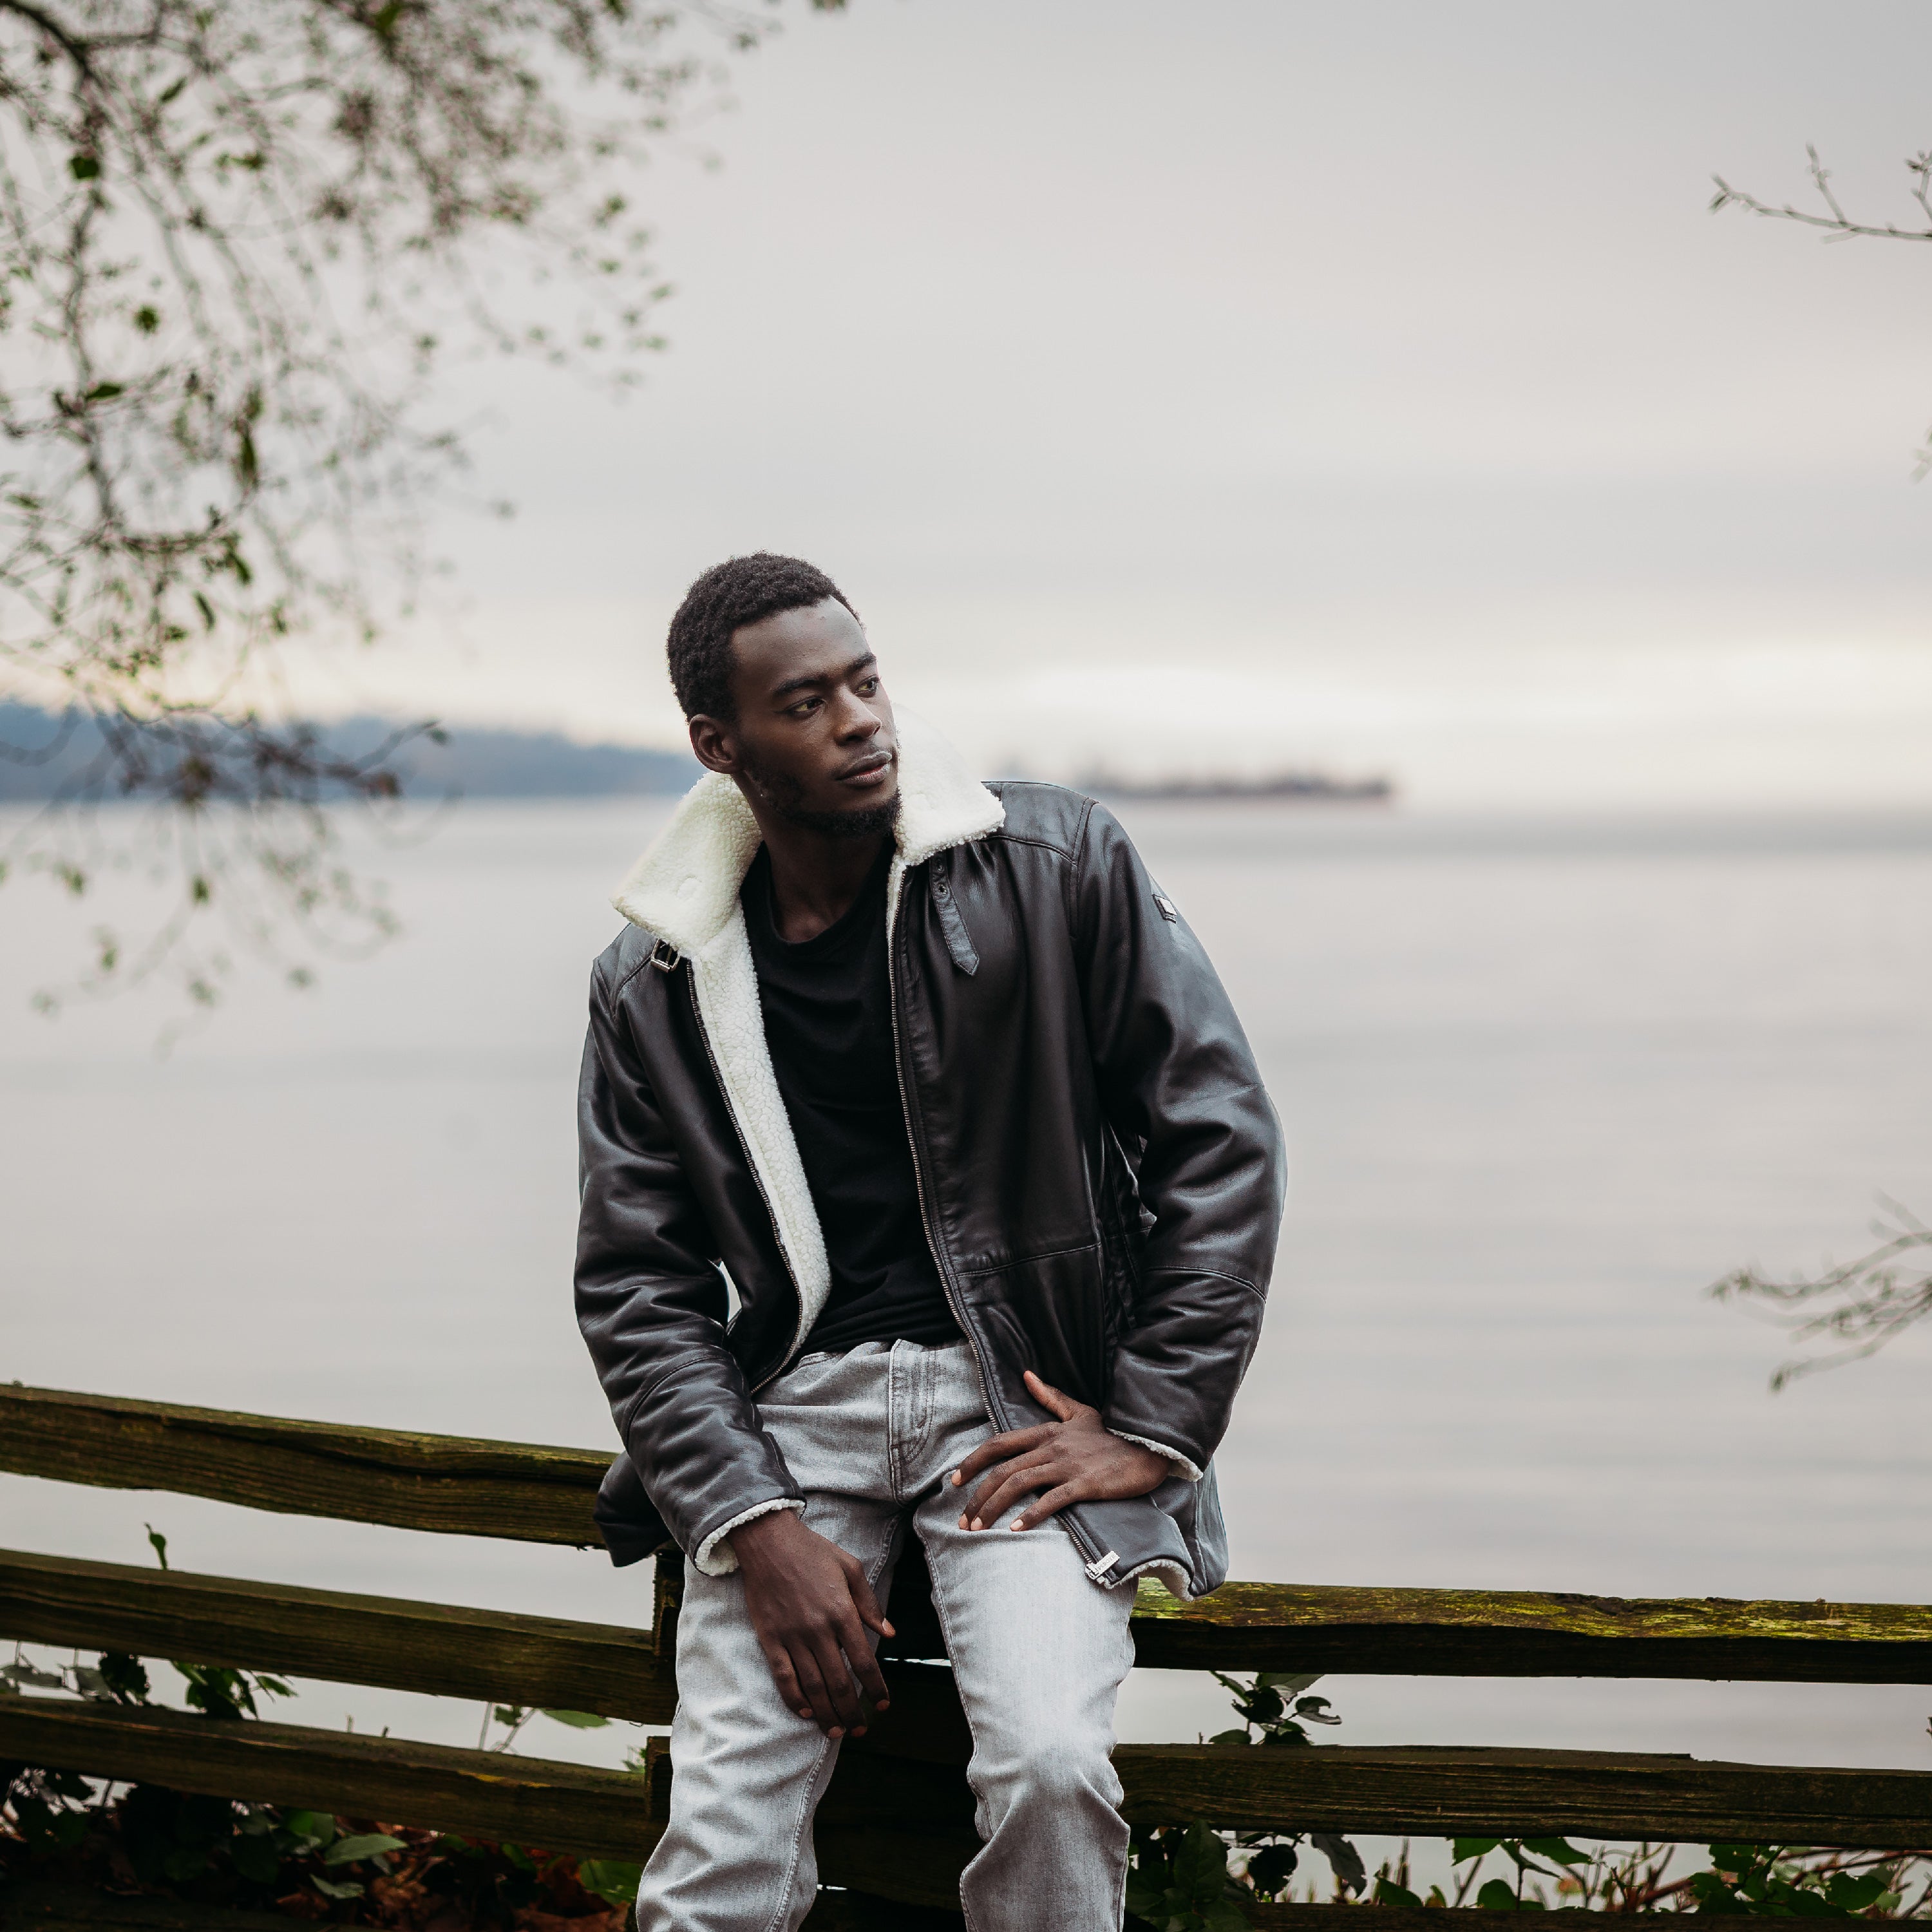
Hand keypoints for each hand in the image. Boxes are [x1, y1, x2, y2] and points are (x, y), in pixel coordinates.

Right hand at [730, 1509, 893, 1738]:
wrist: (769, 1540)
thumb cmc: (813, 1551)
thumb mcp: (851, 1567)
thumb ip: (870, 1603)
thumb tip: (889, 1634)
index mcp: (842, 1612)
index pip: (864, 1661)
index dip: (875, 1688)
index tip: (882, 1706)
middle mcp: (819, 1629)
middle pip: (839, 1681)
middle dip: (851, 1711)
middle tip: (859, 1729)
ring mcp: (792, 1636)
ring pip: (813, 1685)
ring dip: (826, 1713)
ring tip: (835, 1731)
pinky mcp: (770, 1638)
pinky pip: (783, 1677)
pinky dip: (794, 1699)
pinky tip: (805, 1712)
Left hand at [950, 1369, 1170, 1533]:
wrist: (1148, 1446)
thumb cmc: (1112, 1433)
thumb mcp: (1079, 1411)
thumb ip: (1050, 1397)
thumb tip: (1026, 1375)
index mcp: (1046, 1432)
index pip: (998, 1444)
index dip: (972, 1462)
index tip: (954, 1481)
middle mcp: (1051, 1447)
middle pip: (1002, 1470)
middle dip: (977, 1497)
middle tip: (963, 1521)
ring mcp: (1067, 1465)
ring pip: (1019, 1484)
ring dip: (994, 1508)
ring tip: (979, 1529)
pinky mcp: (1085, 1483)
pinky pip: (1051, 1500)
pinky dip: (1031, 1515)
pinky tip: (1016, 1530)